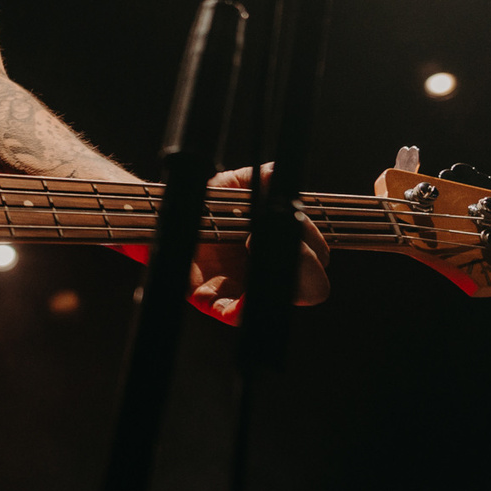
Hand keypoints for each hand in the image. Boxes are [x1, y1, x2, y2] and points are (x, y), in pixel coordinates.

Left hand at [187, 164, 331, 324]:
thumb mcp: (237, 185)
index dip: (314, 241)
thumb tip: (279, 174)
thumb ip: (263, 178)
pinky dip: (244, 310)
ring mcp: (246, 291)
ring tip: (252, 244)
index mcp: (281, 247)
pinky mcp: (217, 303)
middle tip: (270, 234)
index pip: (321, 257)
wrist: (170, 216)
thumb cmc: (208, 205)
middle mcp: (269, 272)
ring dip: (278, 278)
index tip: (290, 218)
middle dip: (305, 261)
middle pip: (315, 287)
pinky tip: (244, 297)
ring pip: (281, 301)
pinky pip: (237, 316)